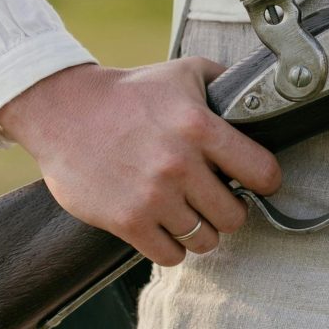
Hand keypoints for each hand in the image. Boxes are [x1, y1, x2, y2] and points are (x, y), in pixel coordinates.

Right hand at [0, 60, 281, 265]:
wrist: (62, 109)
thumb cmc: (129, 91)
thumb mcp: (184, 72)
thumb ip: (227, 81)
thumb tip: (263, 93)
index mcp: (199, 126)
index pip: (263, 172)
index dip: (266, 180)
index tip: (256, 180)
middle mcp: (179, 164)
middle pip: (235, 215)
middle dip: (230, 208)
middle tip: (216, 198)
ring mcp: (152, 196)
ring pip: (205, 240)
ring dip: (201, 230)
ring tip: (189, 212)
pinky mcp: (126, 220)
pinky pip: (170, 256)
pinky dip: (172, 247)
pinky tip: (165, 227)